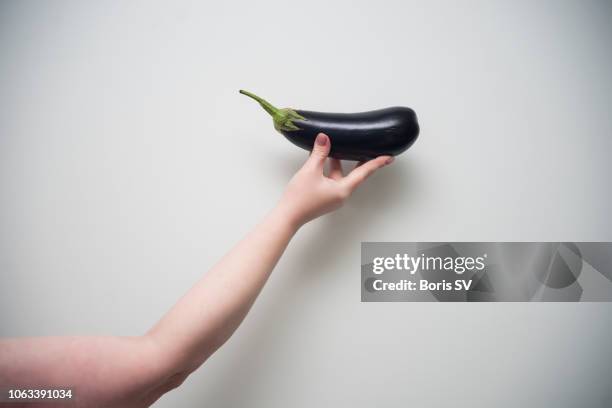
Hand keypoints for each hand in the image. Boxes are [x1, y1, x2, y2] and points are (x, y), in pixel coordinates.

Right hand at [277, 133, 393, 227]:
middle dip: (360, 161)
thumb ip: (319, 153)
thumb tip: (325, 138)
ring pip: (340, 176)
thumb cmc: (300, 197)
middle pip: (354, 174)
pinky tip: (321, 159)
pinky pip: (332, 180)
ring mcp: (333, 198)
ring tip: (335, 147)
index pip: (364, 173)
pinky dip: (329, 169)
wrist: (287, 216)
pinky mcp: (325, 198)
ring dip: (338, 162)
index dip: (377, 163)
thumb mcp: (310, 171)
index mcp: (343, 190)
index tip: (389, 157)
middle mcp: (341, 195)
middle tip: (370, 149)